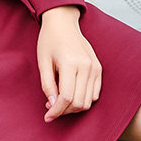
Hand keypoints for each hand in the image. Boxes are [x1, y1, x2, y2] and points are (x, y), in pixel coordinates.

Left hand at [37, 6, 102, 121]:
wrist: (63, 23)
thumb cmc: (49, 40)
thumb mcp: (42, 62)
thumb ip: (47, 85)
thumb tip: (52, 105)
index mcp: (70, 63)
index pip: (67, 98)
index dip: (56, 111)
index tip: (47, 116)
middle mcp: (86, 66)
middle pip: (79, 102)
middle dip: (64, 111)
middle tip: (51, 107)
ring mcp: (95, 67)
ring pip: (88, 101)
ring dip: (74, 107)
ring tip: (60, 100)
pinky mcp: (98, 68)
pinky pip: (95, 94)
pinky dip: (83, 99)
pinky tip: (71, 94)